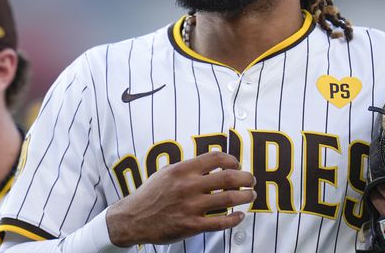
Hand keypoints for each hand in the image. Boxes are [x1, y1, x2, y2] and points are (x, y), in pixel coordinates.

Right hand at [106, 151, 255, 246]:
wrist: (133, 218)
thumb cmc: (151, 194)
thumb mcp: (167, 173)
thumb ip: (188, 168)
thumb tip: (212, 164)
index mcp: (183, 170)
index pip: (216, 158)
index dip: (232, 160)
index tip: (237, 165)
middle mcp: (189, 186)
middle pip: (229, 177)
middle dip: (246, 178)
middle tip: (251, 180)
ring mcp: (191, 206)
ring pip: (229, 198)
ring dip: (245, 196)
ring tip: (250, 195)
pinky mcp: (192, 225)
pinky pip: (221, 222)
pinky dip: (235, 219)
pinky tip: (239, 216)